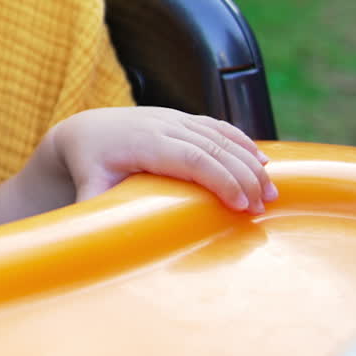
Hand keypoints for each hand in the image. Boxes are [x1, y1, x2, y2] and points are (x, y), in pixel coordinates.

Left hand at [55, 107, 278, 212]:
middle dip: (244, 176)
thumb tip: (96, 238)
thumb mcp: (87, 186)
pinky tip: (262, 162)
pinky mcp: (182, 118)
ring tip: (271, 192)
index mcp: (144, 143)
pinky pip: (218, 127)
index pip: (193, 158)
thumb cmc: (89, 164)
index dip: (221, 179)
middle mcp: (163, 125)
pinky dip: (243, 143)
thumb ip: (94, 209)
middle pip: (214, 148)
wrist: (85, 130)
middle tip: (264, 206)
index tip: (242, 205)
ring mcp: (175, 118)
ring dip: (249, 162)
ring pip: (221, 136)